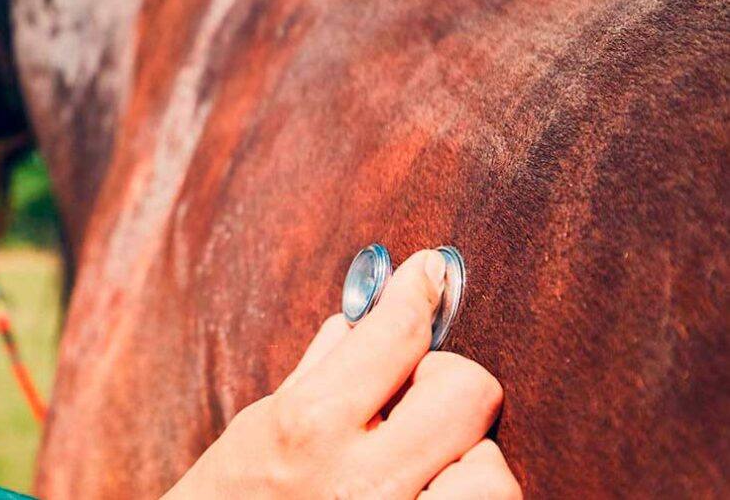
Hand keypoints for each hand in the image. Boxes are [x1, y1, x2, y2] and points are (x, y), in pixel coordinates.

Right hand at [163, 250, 520, 498]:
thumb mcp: (258, 428)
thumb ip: (319, 371)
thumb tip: (363, 316)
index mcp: (309, 425)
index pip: (395, 335)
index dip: (416, 290)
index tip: (428, 272)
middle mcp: (361, 483)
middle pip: (467, 390)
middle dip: (443, 382)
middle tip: (411, 399)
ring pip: (493, 472)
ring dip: (466, 459)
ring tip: (427, 465)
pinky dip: (464, 497)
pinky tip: (429, 493)